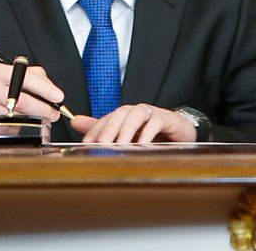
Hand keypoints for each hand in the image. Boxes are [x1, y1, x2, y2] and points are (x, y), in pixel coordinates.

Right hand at [0, 62, 66, 139]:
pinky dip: (15, 129)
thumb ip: (30, 76)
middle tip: (54, 114)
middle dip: (42, 109)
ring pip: (14, 117)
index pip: (24, 78)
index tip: (58, 97)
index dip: (45, 88)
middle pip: (20, 101)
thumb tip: (51, 88)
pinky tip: (16, 124)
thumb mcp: (4, 75)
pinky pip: (4, 129)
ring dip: (31, 120)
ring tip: (39, 118)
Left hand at [71, 104, 195, 143]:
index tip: (86, 144)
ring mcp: (153, 113)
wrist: (180, 134)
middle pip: (120, 113)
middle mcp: (136, 111)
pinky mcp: (168, 119)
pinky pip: (156, 121)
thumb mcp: (125, 135)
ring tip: (121, 144)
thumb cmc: (152, 134)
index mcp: (125, 115)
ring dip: (127, 129)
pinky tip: (142, 144)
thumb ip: (102, 128)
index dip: (95, 130)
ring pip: (137, 114)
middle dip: (109, 129)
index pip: (107, 119)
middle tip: (102, 144)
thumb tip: (74, 121)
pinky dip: (148, 132)